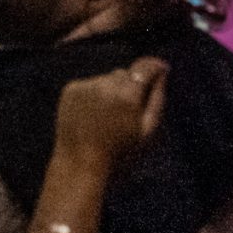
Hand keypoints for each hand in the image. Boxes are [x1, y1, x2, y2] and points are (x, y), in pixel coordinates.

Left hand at [54, 58, 168, 167]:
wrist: (80, 165)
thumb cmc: (120, 155)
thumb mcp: (148, 132)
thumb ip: (157, 100)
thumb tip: (162, 74)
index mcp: (127, 95)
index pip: (145, 67)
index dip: (155, 67)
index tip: (162, 69)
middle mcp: (105, 84)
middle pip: (125, 74)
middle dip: (131, 86)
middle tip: (130, 110)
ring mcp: (85, 85)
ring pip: (106, 79)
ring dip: (112, 90)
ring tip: (109, 117)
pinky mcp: (70, 90)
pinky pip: (89, 85)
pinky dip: (94, 94)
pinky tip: (93, 115)